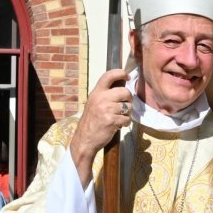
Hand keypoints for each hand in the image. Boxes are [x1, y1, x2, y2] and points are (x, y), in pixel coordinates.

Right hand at [70, 69, 131, 185]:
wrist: (84, 139)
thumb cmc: (91, 121)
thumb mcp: (93, 103)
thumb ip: (105, 95)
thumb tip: (122, 87)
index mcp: (96, 92)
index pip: (108, 76)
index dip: (120, 73)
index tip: (127, 76)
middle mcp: (101, 98)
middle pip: (125, 92)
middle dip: (128, 99)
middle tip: (124, 106)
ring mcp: (106, 109)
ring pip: (128, 106)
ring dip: (127, 113)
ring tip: (119, 117)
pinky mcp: (112, 120)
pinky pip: (127, 119)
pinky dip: (125, 123)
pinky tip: (119, 125)